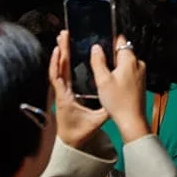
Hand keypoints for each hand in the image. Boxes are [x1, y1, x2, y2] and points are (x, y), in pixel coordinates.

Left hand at [49, 31, 108, 148]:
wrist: (70, 143)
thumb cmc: (80, 132)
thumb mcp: (96, 121)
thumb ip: (106, 110)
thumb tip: (118, 99)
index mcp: (65, 96)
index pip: (58, 75)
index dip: (57, 61)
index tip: (60, 47)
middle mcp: (61, 91)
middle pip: (58, 66)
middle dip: (61, 48)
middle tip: (63, 33)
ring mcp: (61, 91)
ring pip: (58, 68)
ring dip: (60, 52)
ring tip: (63, 38)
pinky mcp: (64, 92)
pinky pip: (60, 74)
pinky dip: (61, 63)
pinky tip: (64, 53)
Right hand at [91, 34, 147, 143]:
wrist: (132, 120)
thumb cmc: (118, 101)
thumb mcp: (102, 80)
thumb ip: (98, 61)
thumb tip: (96, 47)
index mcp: (129, 60)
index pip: (121, 41)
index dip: (110, 41)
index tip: (102, 43)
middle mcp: (138, 64)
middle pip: (123, 52)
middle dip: (112, 56)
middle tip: (100, 63)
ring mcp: (141, 73)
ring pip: (126, 63)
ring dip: (116, 66)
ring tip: (105, 76)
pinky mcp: (141, 82)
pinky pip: (130, 72)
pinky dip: (121, 75)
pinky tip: (114, 85)